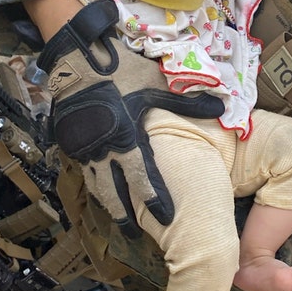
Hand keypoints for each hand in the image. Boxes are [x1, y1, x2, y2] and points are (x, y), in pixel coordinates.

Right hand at [28, 0, 224, 235]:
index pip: (143, 178)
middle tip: (134, 233)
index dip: (154, 199)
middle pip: (114, 193)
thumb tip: (221, 107)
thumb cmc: (121, 71)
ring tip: (117, 219)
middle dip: (125, 215)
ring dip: (108, 203)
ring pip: (96, 184)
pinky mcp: (70, 141)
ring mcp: (84, 147)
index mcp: (127, 138)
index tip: (165, 218)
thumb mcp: (156, 85)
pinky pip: (83, 169)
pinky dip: (93, 182)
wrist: (78, 57)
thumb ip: (187, 103)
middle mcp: (104, 149)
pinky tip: (99, 189)